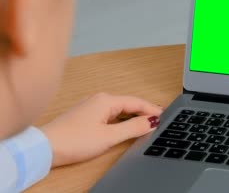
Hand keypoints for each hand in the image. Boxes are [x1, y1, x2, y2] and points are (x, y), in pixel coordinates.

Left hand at [41, 92, 162, 166]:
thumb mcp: (109, 136)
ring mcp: (91, 107)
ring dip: (132, 116)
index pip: (137, 102)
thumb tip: (151, 121)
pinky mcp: (85, 116)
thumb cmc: (74, 141)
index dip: (152, 110)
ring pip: (119, 109)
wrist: (44, 148)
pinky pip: (110, 114)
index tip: (164, 116)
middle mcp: (99, 99)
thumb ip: (133, 128)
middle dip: (144, 112)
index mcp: (107, 100)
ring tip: (145, 125)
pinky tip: (124, 127)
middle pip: (129, 104)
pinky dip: (121, 119)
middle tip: (158, 121)